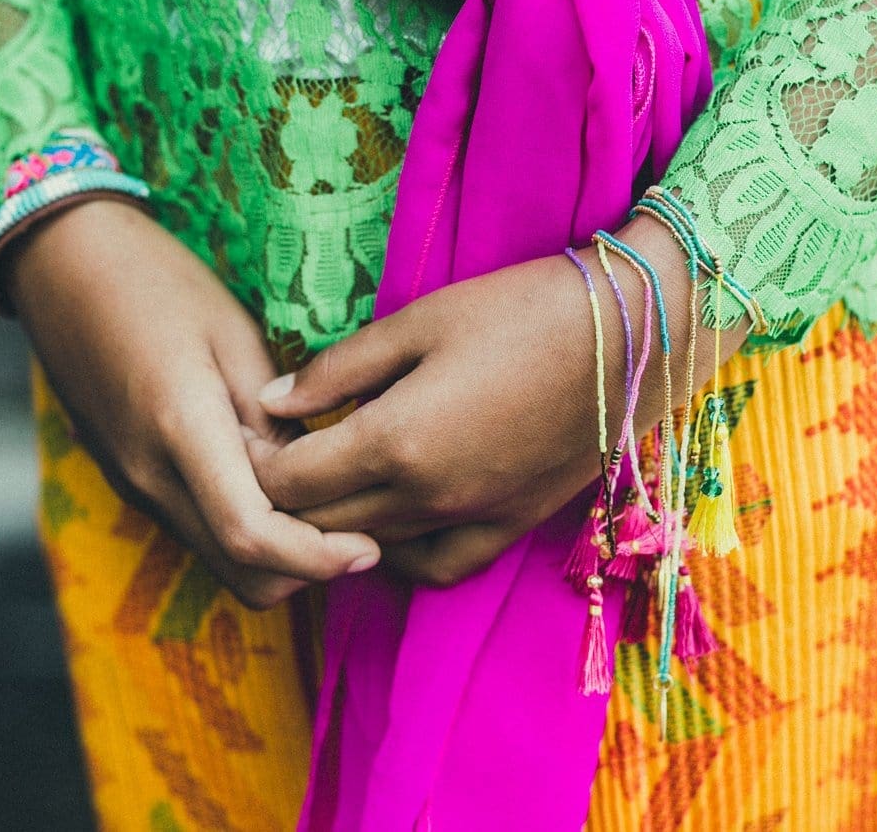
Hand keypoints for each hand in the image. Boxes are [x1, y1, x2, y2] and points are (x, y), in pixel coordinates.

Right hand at [4, 197, 379, 608]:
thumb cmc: (157, 282)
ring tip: (327, 504)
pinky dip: (246, 533)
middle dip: (306, 568)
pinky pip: (199, 532)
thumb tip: (315, 476)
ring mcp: (135, 485)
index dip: (317, 557)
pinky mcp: (132, 481)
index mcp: (180, 428)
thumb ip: (273, 415)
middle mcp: (150, 476)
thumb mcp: (233, 332)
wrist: (65, 269)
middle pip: (240, 572)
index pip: (251, 534)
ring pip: (220, 561)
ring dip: (277, 555)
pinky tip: (279, 486)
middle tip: (361, 530)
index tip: (368, 549)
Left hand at [254, 215, 749, 586]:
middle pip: (321, 522)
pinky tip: (389, 520)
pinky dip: (399, 555)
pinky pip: (437, 567)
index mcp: (393, 443)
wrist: (629, 333)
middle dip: (283, 492)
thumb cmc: (518, 309)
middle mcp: (427, 500)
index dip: (253, 459)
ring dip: (334, 522)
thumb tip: (271, 402)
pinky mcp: (512, 525)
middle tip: (273, 449)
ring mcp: (472, 520)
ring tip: (325, 477)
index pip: (289, 481)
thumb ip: (338, 369)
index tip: (247, 429)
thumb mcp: (418, 322)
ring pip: (372, 548)